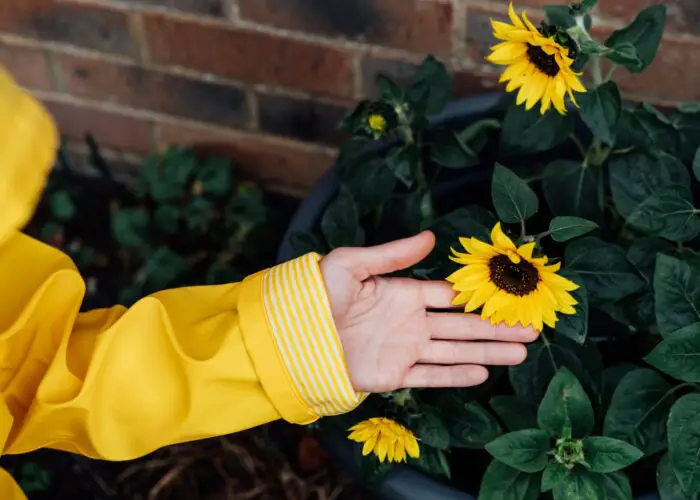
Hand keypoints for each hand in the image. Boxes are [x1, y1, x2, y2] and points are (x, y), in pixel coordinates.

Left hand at [320, 231, 537, 392]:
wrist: (292, 336)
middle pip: (463, 325)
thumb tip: (430, 236)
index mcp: (403, 293)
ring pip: (456, 351)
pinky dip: (458, 375)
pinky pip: (433, 376)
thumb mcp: (352, 263)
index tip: (510, 296)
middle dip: (497, 327)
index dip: (480, 297)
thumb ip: (393, 253)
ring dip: (489, 352)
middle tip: (532, 328)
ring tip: (522, 352)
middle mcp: (410, 322)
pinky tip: (484, 373)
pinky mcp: (394, 375)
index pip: (450, 295)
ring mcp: (405, 350)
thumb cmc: (317, 294)